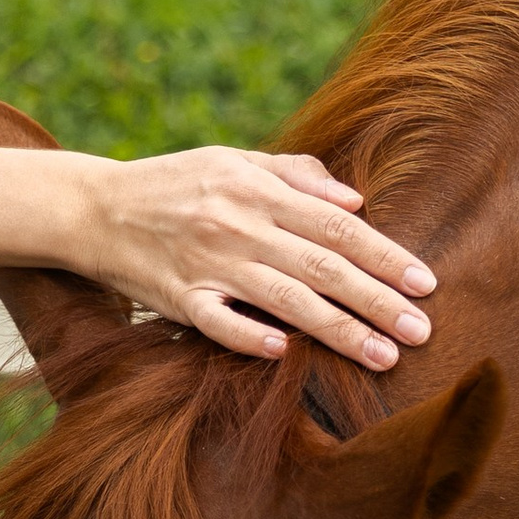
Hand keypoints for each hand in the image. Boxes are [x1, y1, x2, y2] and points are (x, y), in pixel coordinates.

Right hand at [90, 147, 435, 369]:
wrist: (94, 209)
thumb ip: (296, 176)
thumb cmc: (174, 184)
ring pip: (287, 300)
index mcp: (259, 190)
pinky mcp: (179, 299)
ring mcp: (209, 265)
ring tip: (383, 356)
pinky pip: (220, 323)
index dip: (385, 254)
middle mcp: (240, 226)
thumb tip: (356, 200)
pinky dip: (251, 336)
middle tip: (421, 330)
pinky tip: (287, 354)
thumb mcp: (233, 161)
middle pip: (324, 268)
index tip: (424, 283)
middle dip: (378, 301)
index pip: (337, 226)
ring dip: (339, 330)